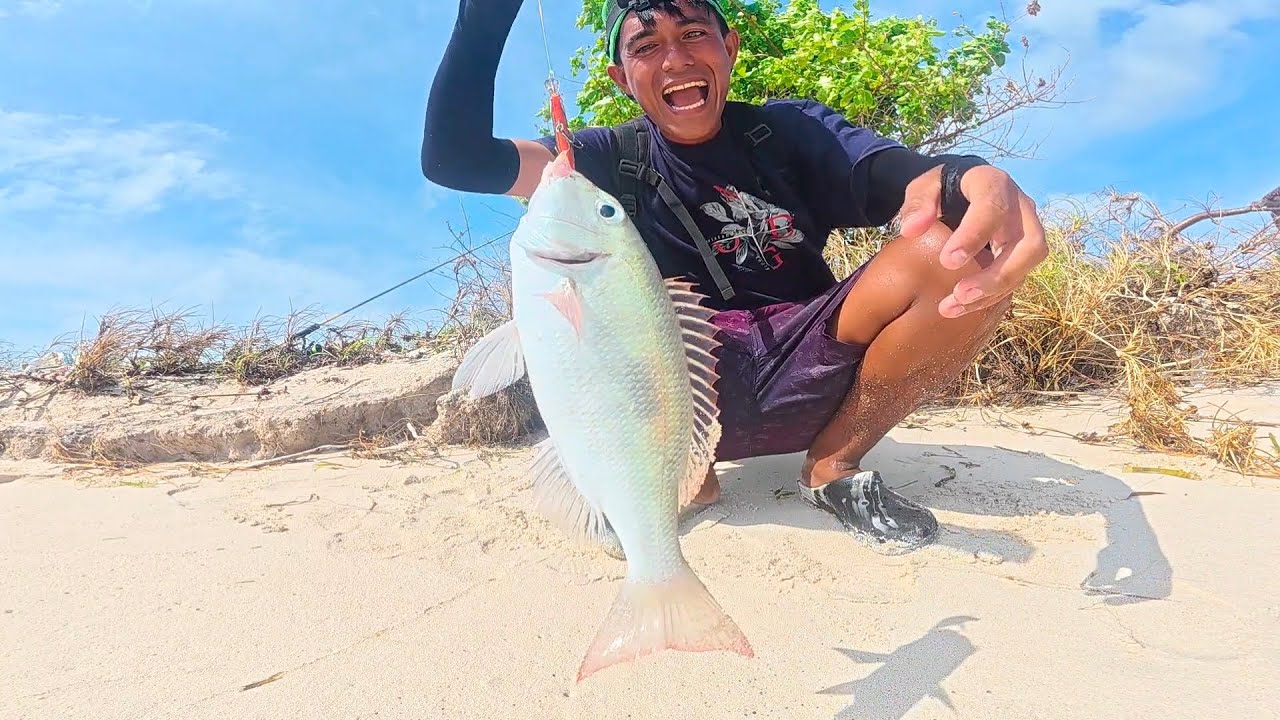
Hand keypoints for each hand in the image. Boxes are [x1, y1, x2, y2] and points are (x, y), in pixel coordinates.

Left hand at [898, 164, 1047, 318]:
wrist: (964, 186)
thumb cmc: (944, 187)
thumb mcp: (924, 187)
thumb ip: (917, 204)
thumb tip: (911, 229)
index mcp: (994, 183)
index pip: (993, 208)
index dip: (974, 236)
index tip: (947, 261)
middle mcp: (1020, 207)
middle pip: (1029, 244)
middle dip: (997, 275)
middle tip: (961, 294)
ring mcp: (1026, 230)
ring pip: (1027, 265)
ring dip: (993, 291)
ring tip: (953, 306)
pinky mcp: (1022, 251)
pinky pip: (1016, 277)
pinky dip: (990, 295)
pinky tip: (960, 307)